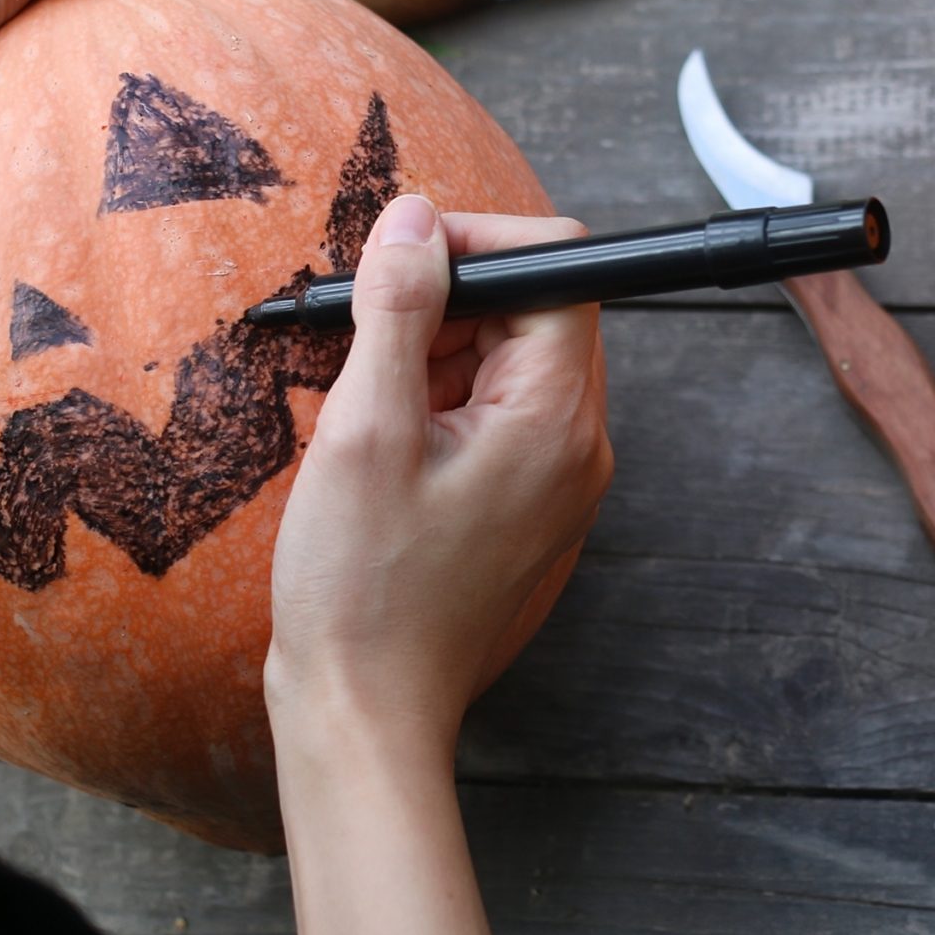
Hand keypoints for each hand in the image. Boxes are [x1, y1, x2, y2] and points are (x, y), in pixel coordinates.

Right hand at [263, 193, 609, 934]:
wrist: (367, 716)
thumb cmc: (361, 588)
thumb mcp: (365, 430)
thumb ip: (398, 310)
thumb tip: (415, 219)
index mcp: (556, 420)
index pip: (559, 270)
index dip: (479, 243)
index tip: (398, 260)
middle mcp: (578, 448)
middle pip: (537, 313)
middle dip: (446, 302)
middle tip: (358, 335)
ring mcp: (556, 485)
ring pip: (506, 366)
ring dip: (431, 355)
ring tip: (356, 406)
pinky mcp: (523, 514)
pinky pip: (493, 421)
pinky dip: (433, 406)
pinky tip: (372, 447)